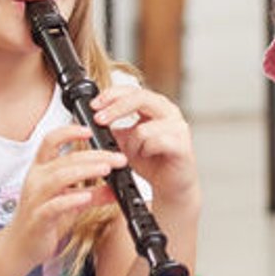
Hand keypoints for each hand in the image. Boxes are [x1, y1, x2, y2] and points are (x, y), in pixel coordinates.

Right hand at [10, 123, 127, 264]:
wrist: (20, 247)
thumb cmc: (43, 221)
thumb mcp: (71, 203)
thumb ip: (92, 194)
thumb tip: (116, 188)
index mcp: (41, 170)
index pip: (51, 141)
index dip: (69, 131)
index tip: (90, 130)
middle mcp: (36, 180)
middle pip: (65, 159)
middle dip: (95, 156)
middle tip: (118, 158)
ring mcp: (35, 198)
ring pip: (59, 177)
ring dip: (85, 171)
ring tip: (106, 169)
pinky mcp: (38, 218)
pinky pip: (53, 205)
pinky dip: (70, 199)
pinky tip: (86, 197)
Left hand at [89, 85, 196, 201]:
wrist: (170, 185)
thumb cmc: (152, 161)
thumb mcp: (125, 141)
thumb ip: (113, 128)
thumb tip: (91, 118)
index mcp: (155, 106)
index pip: (132, 90)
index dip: (112, 95)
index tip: (94, 105)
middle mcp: (168, 111)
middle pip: (140, 98)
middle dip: (115, 109)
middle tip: (99, 120)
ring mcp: (178, 127)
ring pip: (143, 128)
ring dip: (131, 145)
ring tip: (134, 154)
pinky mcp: (182, 144)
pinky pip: (155, 143)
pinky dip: (145, 152)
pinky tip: (147, 157)